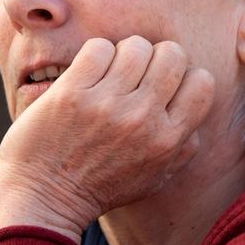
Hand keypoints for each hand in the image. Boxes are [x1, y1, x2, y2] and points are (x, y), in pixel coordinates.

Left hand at [0, 36, 214, 243]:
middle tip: (134, 75)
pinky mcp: (72, 92)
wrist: (42, 199)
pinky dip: (94, 56)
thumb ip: (183, 146)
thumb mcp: (155, 178)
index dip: (184, 76)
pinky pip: (98, 47)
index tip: (161, 86)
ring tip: (107, 75)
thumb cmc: (100, 187)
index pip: (202, 81)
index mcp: (168, 140)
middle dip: (155, 58)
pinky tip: (85, 76)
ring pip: (135, 45)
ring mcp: (107, 104)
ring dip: (122, 54)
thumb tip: (196, 113)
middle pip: (171, 53)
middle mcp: (142, 119)